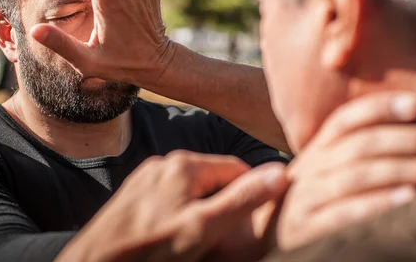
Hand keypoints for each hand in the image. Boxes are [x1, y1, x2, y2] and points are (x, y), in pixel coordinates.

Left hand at [56, 151, 288, 261]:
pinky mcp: (134, 195)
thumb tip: (281, 173)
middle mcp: (164, 163)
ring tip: (197, 243)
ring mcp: (146, 178)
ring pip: (192, 191)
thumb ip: (243, 200)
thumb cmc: (147, 252)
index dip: (250, 196)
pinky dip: (180, 216)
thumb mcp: (203, 229)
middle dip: (223, 207)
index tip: (250, 225)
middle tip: (220, 240)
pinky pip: (170, 200)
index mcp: (184, 164)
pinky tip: (173, 239)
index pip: (236, 170)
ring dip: (202, 213)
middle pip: (213, 180)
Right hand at [268, 92, 415, 250]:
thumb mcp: (323, 169)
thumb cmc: (310, 198)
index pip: (345, 120)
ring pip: (356, 175)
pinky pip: (344, 212)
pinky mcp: (307, 228)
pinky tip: (409, 199)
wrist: (267, 234)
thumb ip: (353, 150)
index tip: (415, 103)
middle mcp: (311, 168)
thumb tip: (411, 131)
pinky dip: (378, 203)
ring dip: (403, 170)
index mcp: (317, 149)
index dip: (379, 108)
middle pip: (359, 145)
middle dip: (408, 140)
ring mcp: (306, 197)